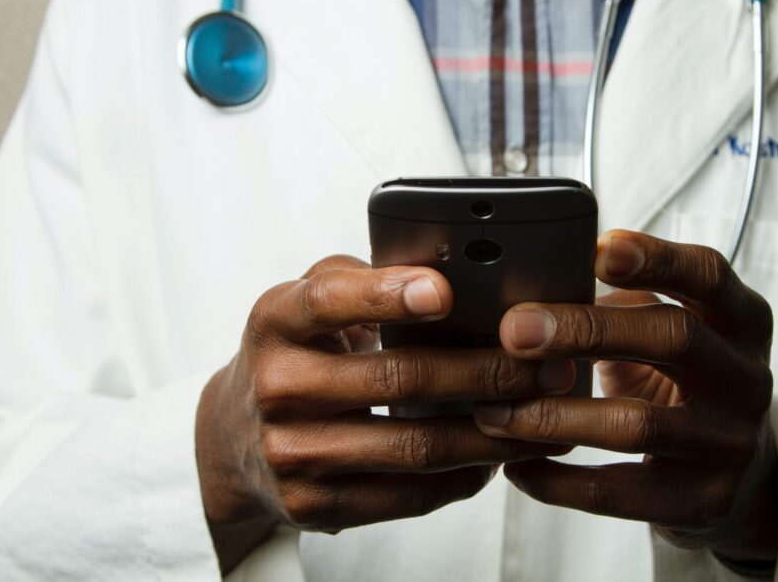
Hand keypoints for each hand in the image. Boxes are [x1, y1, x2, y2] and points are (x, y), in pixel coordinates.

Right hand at [195, 256, 574, 572]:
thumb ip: (363, 280)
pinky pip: (407, 495)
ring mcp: (293, 454)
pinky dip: (463, 476)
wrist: (230, 439)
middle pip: (398, 379)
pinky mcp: (314, 505)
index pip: (328, 301)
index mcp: (275, 321)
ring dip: (493, 432)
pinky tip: (498, 455)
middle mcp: (278, 387)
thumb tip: (450, 271)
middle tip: (546, 365)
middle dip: (486, 371)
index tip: (444, 290)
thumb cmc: (292, 355)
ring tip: (543, 414)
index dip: (386, 295)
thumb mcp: (305, 303)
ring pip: (415, 447)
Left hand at [472, 231, 777, 565]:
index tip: (597, 249)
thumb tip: (533, 286)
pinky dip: (558, 481)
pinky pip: (618, 493)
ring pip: (637, 424)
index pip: (708, 275)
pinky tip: (516, 466)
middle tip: (514, 330)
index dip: (656, 258)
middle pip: (674, 337)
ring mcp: (730, 443)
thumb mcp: (673, 331)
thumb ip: (624, 303)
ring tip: (494, 410)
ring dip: (553, 415)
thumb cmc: (683, 382)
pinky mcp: (704, 501)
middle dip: (586, 329)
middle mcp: (747, 378)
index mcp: (741, 320)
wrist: (741, 476)